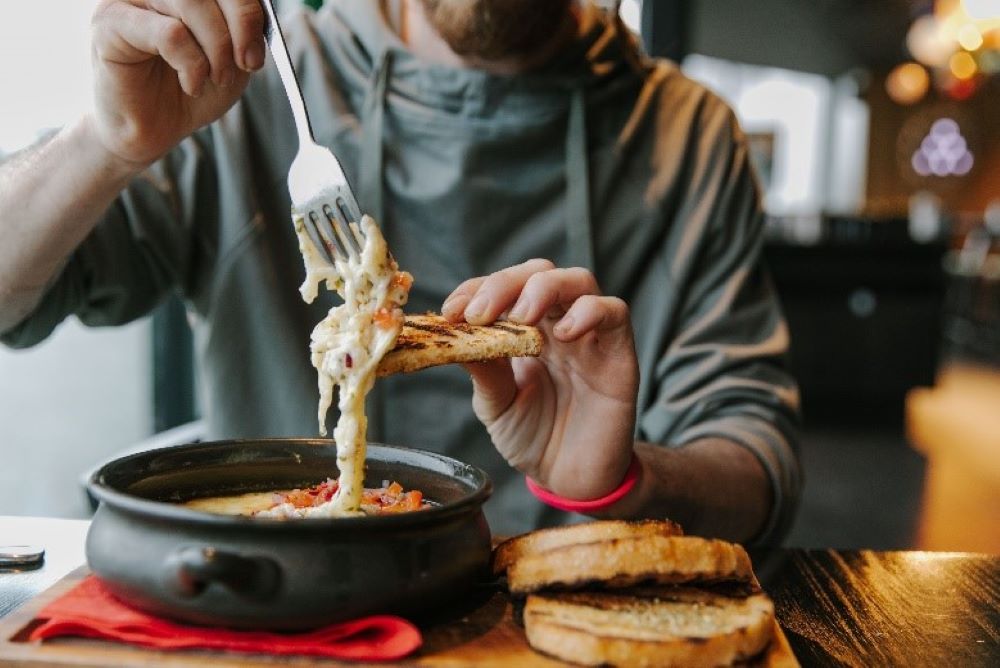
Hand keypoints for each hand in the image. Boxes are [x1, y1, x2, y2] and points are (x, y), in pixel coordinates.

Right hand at [89, 0, 265, 166]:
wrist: (153, 129)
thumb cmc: (189, 90)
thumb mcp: (232, 59)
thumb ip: (244, 30)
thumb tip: (256, 13)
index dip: (247, 12)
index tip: (256, 55)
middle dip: (238, 28)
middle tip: (245, 65)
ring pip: (190, 2)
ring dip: (216, 48)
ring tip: (216, 78)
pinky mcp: (111, 23)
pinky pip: (169, 33)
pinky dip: (191, 64)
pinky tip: (190, 84)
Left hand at [442, 259, 638, 499]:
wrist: (571, 480)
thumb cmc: (534, 438)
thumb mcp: (496, 405)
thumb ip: (483, 370)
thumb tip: (455, 336)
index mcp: (525, 330)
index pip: (503, 289)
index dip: (475, 290)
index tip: (450, 312)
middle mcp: (557, 324)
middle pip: (539, 273)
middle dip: (505, 284)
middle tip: (479, 314)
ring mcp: (590, 336)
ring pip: (578, 280)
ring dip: (545, 288)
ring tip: (522, 316)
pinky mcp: (619, 353)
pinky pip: (615, 312)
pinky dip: (589, 312)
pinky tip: (564, 333)